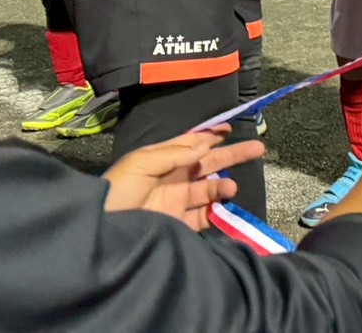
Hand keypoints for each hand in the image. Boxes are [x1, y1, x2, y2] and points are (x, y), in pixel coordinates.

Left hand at [102, 126, 265, 229]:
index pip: (191, 143)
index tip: (230, 127)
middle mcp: (172, 178)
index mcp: (162, 159)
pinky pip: (204, 217)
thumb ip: (175, 153)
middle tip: (258, 148)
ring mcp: (176, 202)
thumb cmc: (117, 191)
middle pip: (207, 163)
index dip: (210, 135)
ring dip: (223, 185)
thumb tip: (205, 145)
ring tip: (230, 187)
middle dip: (231, 155)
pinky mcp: (179, 225)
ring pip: (209, 189)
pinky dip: (217, 212)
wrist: (103, 233)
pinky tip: (224, 207)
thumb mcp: (141, 163)